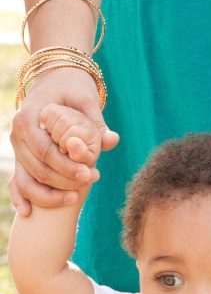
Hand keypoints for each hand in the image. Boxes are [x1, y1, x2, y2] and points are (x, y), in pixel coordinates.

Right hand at [9, 68, 118, 215]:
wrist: (55, 80)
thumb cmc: (72, 89)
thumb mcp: (85, 101)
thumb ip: (96, 123)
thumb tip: (112, 140)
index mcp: (29, 118)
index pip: (46, 150)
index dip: (67, 166)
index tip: (90, 175)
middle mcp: (17, 134)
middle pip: (36, 167)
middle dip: (63, 181)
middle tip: (89, 184)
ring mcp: (16, 147)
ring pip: (26, 178)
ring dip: (48, 193)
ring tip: (75, 198)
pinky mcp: (21, 157)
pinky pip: (17, 180)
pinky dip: (20, 196)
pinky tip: (27, 213)